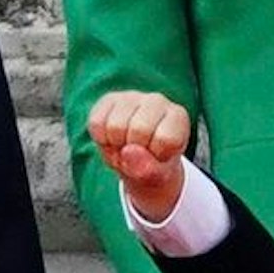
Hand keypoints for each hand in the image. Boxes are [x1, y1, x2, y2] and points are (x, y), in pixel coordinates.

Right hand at [87, 91, 191, 220]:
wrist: (138, 159)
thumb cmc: (154, 164)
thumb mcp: (158, 175)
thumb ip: (148, 169)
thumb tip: (128, 152)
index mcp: (177, 117)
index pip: (164, 139)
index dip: (155, 155)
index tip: (157, 155)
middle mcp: (157, 101)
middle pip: (138, 130)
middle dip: (133, 152)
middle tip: (137, 155)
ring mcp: (132, 97)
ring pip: (114, 126)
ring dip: (115, 146)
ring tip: (125, 148)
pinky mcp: (109, 99)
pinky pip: (96, 122)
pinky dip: (101, 139)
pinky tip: (113, 139)